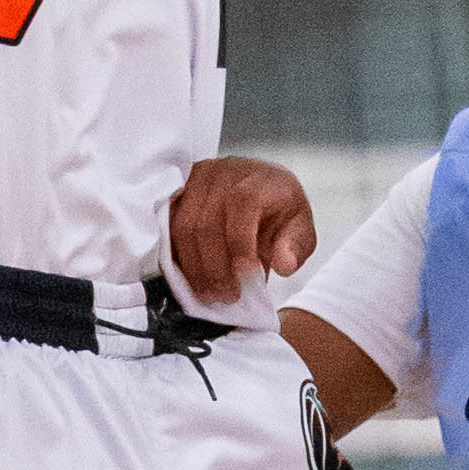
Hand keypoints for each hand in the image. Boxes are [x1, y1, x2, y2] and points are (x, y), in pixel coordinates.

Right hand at [168, 149, 314, 303]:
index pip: (243, 202)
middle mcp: (224, 172)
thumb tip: (284, 265)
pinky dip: (178, 257)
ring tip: (209, 293)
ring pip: (183, 227)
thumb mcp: (300, 230)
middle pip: (207, 221)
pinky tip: (192, 278)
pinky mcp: (178, 192)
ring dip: (194, 267)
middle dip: (215, 266)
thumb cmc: (280, 212)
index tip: (246, 274)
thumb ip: (295, 247)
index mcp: (259, 179)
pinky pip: (168, 227)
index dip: (240, 241)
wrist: (260, 190)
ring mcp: (196, 180)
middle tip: (226, 296)